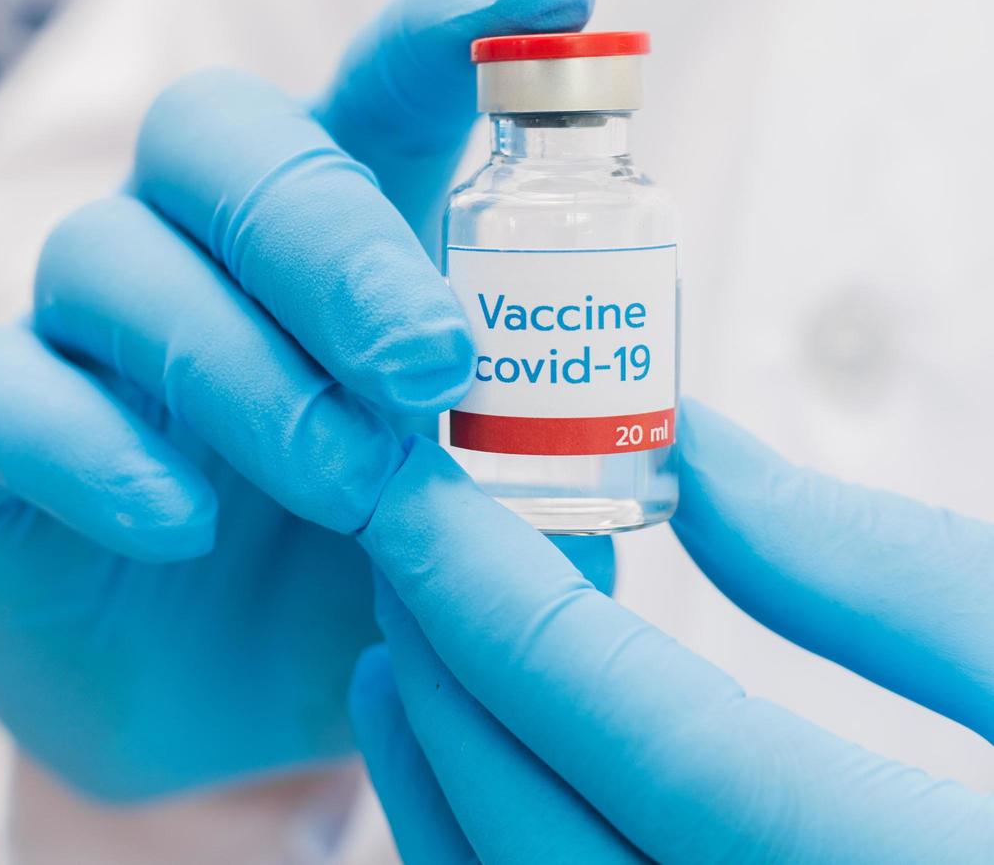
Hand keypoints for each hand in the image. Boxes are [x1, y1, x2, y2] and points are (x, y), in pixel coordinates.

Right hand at [0, 0, 598, 799]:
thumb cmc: (353, 592)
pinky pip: (3, 393)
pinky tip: (182, 526)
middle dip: (328, 237)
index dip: (447, 29)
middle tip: (430, 361)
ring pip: (108, 256)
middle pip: (217, 138)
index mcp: (325, 247)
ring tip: (347, 484)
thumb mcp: (464, 530)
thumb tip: (653, 430)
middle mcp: (192, 255)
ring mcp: (77, 336)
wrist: (216, 728)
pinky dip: (98, 451)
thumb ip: (537, 473)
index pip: (373, 98)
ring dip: (239, 366)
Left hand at [349, 399, 993, 862]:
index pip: (648, 745)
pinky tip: (467, 775)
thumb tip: (692, 450)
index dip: (505, 609)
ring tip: (401, 649)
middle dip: (451, 680)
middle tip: (397, 545)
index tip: (414, 498)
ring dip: (442, 785)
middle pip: (555, 842)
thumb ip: (878, 574)